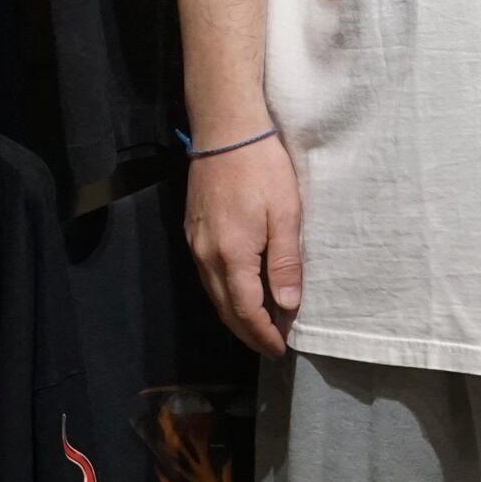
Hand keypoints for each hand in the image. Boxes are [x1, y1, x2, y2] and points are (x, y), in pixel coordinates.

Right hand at [183, 131, 302, 359]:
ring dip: (235, 314)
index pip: (245, 311)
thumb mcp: (286, 214)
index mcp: (231, 257)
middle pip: (225, 309)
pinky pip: (207, 276)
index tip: (279, 348)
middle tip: (270, 345)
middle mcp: (206, 257)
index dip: (263, 334)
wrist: (226, 133)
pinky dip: (224, 293)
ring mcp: (195, 244)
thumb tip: (288, 304)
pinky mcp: (192, 230)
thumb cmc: (262, 170)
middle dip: (247, 332)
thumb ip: (285, 262)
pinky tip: (240, 290)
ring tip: (260, 324)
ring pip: (213, 294)